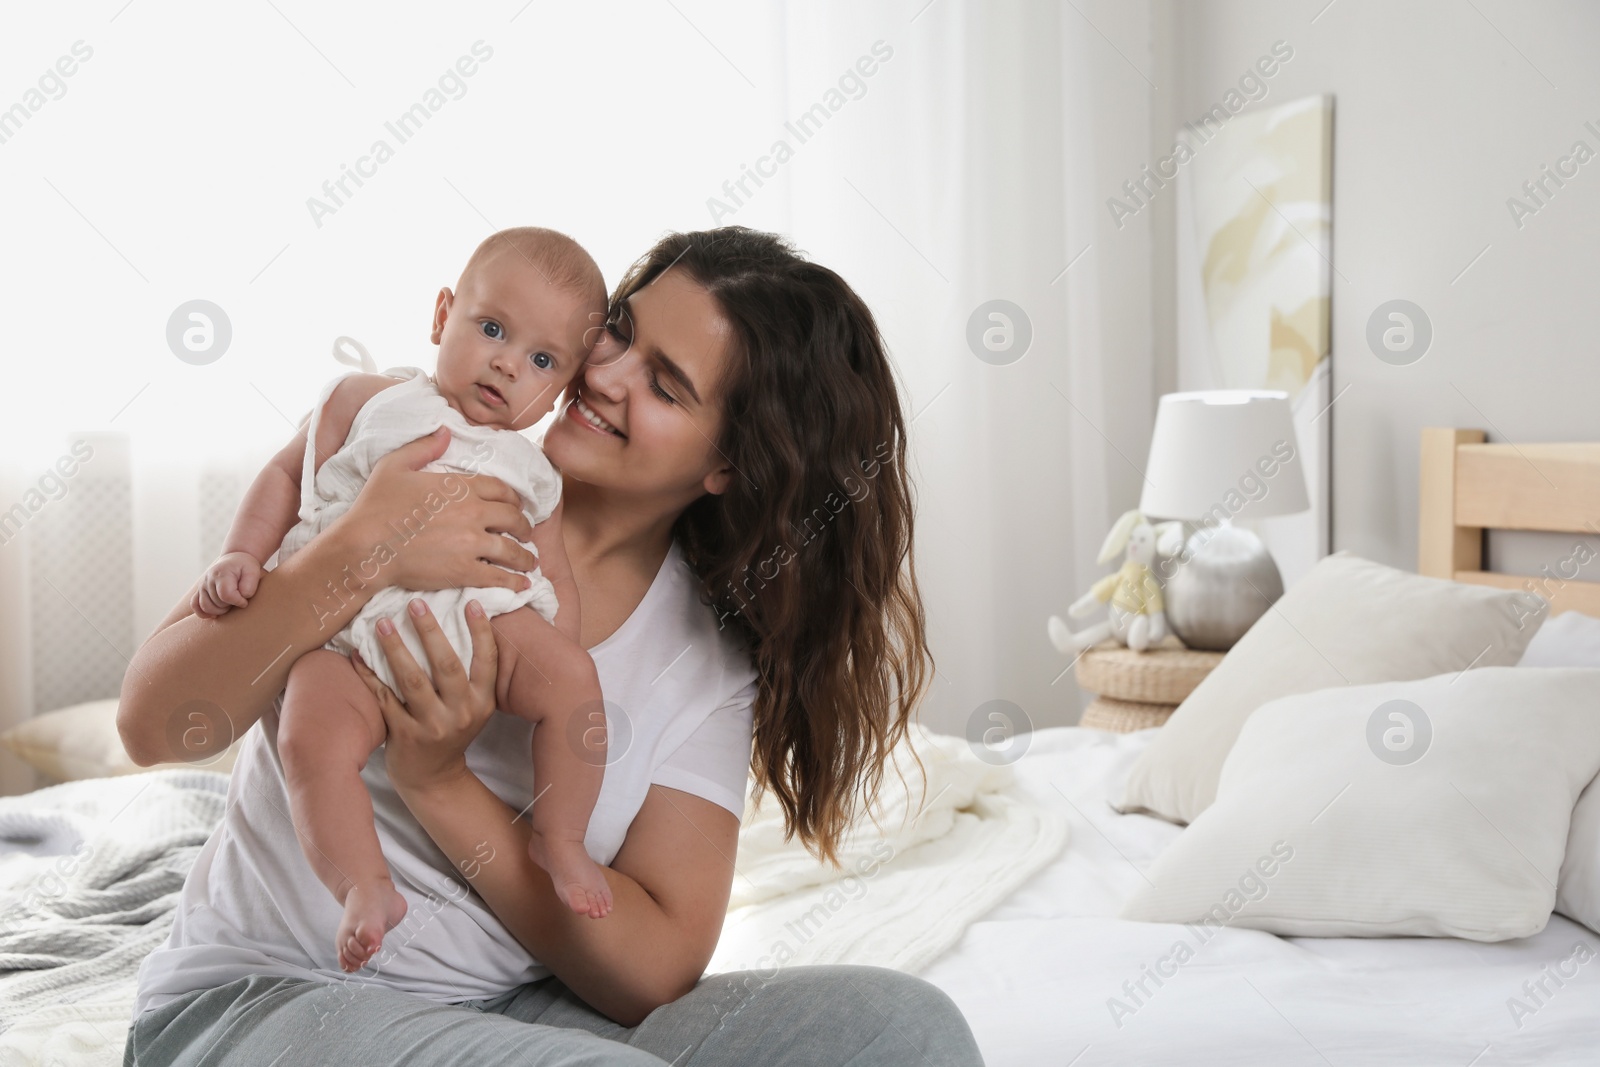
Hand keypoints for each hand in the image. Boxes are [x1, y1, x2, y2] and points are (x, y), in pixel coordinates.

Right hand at [194, 552, 262, 616]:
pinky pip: (195, 605)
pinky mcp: (199, 591)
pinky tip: (214, 615)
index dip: (238, 602)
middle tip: (238, 599)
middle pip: (217, 603)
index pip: (226, 595)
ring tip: (230, 604)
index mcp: (221, 574)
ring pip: (206, 607)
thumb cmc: (245, 567)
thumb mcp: (253, 572)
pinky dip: (203, 613)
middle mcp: (208, 580)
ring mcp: (202, 586)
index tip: (245, 601)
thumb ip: (250, 585)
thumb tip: (242, 597)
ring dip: (220, 611)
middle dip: (230, 605)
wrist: (234, 560)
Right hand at [331, 428, 539, 595]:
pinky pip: (499, 575)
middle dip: (523, 526)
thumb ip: (424, 447)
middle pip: (513, 518)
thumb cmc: (375, 505)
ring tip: (529, 561)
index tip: (515, 507)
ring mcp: (471, 543)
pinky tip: (523, 584)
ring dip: (525, 556)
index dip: (512, 499)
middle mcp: (472, 513)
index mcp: (460, 487)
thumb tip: (446, 432)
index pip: (501, 490)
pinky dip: (515, 580)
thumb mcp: (395, 466)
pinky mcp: (465, 570)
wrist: (364, 546)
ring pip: (512, 549)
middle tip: (525, 533)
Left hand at [350, 596, 498, 793]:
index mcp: (482, 702)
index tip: (472, 602)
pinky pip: (385, 698)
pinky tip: (358, 655)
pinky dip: (369, 675)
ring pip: (412, 679)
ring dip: (395, 648)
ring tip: (382, 623)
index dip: (481, 631)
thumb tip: (462, 622)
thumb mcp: (473, 707)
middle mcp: (461, 714)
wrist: (433, 777)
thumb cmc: (452, 730)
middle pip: (447, 665)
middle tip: (415, 603)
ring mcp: (432, 726)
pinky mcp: (404, 735)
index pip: (486, 661)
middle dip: (430, 631)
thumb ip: (470, 675)